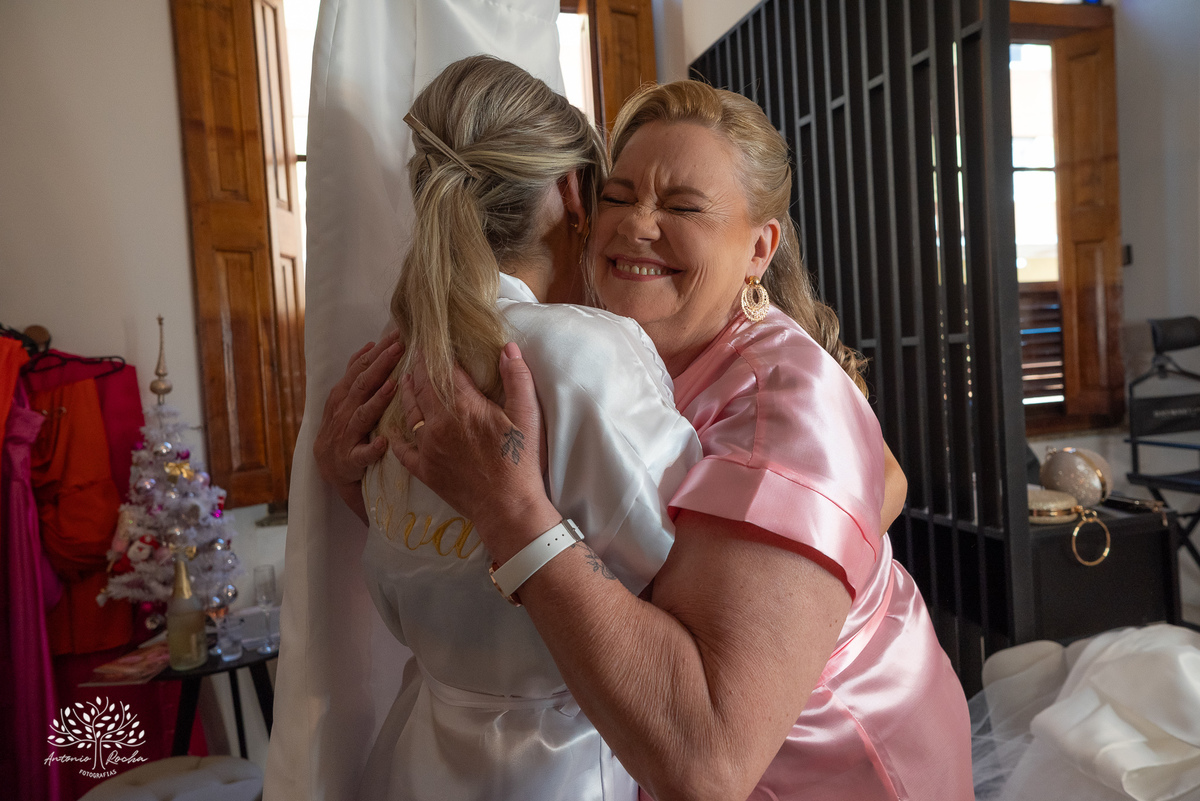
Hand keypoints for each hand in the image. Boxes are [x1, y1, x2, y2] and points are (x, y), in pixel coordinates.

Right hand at [314, 330, 403, 521]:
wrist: (330, 466)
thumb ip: (356, 372)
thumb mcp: (345, 397)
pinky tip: (384, 443)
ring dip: (377, 400)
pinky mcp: (351, 459)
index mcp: (343, 395)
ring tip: (393, 385)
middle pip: (362, 385)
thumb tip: (369, 344)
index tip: (398, 335)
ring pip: (362, 415)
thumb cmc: (343, 426)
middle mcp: (343, 411)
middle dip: (381, 365)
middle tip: (400, 348)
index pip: (361, 368)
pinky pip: (362, 454)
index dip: (379, 351)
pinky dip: (372, 449)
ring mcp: (346, 435)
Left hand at [393, 343, 558, 562]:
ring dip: (405, 393)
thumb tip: (508, 348)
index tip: (428, 341)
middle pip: (422, 387)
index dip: (435, 353)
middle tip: (411, 353)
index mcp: (463, 406)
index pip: (443, 371)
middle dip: (416, 368)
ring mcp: (428, 447)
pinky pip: (403, 450)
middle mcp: (439, 423)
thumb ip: (517, 379)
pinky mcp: (425, 470)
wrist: (507, 507)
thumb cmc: (520, 461)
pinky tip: (392, 429)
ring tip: (403, 380)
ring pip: (409, 413)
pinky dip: (396, 437)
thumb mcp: (528, 415)